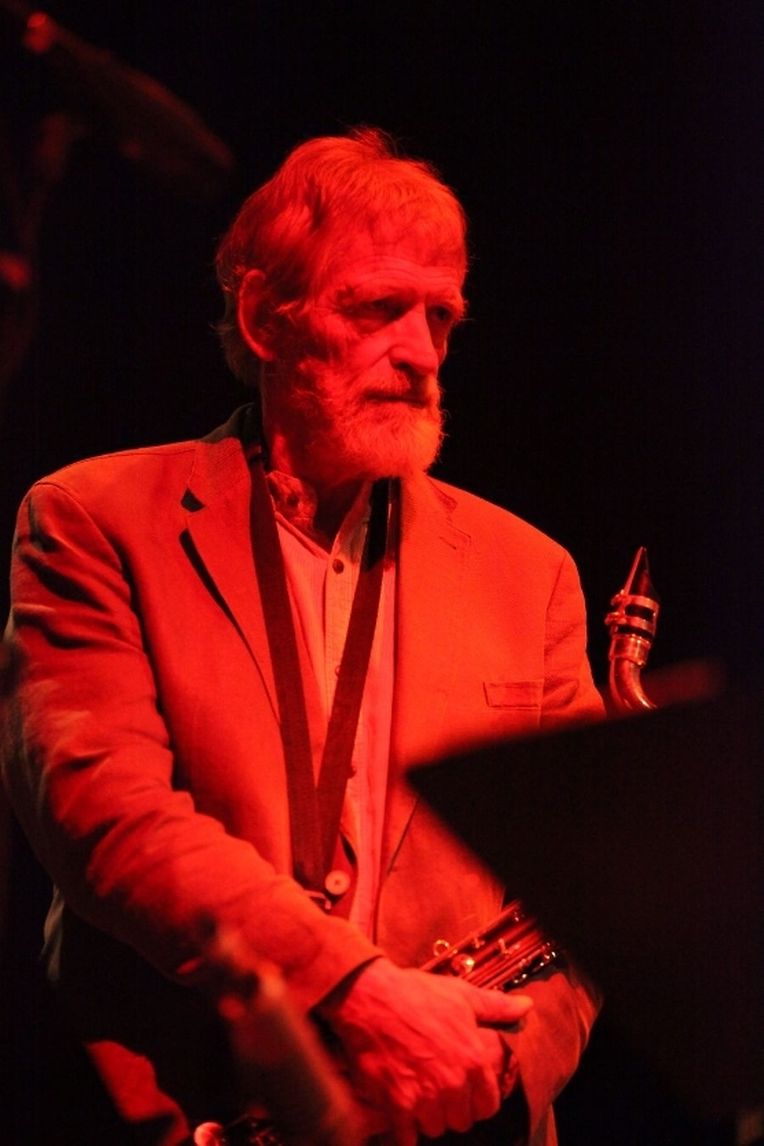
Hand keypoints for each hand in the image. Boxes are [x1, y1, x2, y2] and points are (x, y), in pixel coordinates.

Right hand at [319, 958, 531, 1144]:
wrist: (369, 996)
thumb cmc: (416, 993)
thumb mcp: (461, 995)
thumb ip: (496, 1007)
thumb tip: (527, 1008)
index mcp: (473, 1061)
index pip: (488, 1106)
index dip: (476, 1099)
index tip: (464, 1091)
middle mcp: (453, 1084)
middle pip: (461, 1121)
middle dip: (451, 1109)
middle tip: (437, 1090)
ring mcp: (424, 1097)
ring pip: (435, 1129)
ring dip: (427, 1118)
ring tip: (417, 1096)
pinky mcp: (396, 1104)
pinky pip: (407, 1138)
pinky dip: (404, 1131)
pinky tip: (399, 1113)